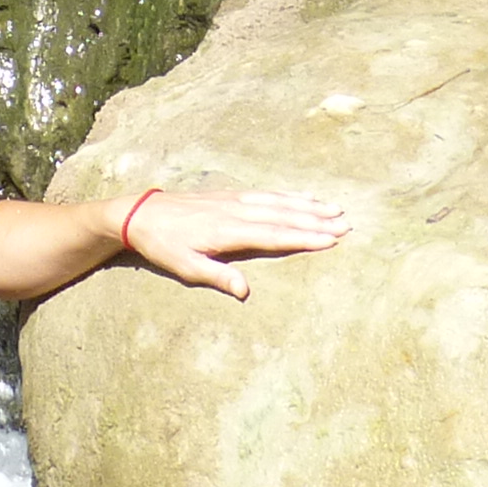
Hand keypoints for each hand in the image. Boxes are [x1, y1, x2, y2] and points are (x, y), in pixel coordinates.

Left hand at [111, 185, 348, 298]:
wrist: (141, 213)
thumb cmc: (163, 245)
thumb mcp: (185, 267)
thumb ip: (218, 277)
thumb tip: (246, 292)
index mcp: (227, 231)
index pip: (273, 235)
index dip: (303, 237)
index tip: (330, 240)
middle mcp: (236, 211)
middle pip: (282, 216)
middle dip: (315, 220)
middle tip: (346, 224)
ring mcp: (235, 200)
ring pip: (278, 202)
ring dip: (308, 205)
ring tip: (335, 209)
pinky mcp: (230, 194)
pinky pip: (266, 194)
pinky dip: (289, 195)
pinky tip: (304, 197)